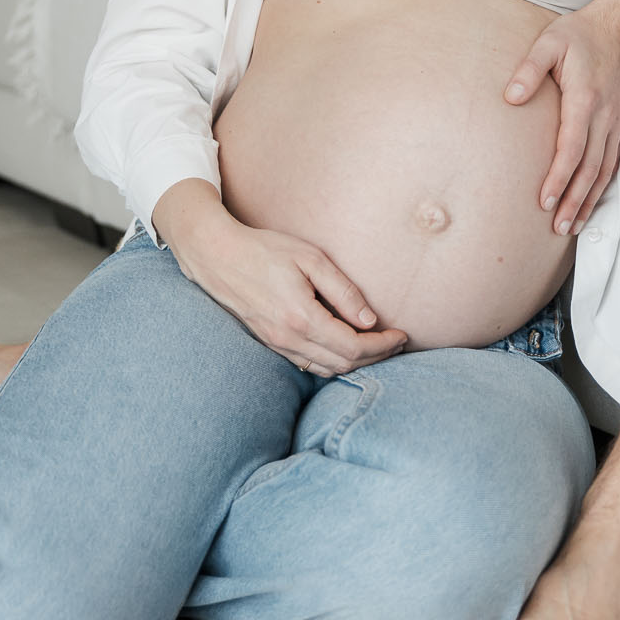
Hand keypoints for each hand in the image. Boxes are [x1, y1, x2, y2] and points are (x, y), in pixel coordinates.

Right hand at [161, 194, 407, 373]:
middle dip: (376, 357)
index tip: (402, 335)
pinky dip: (333, 363)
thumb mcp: (310, 259)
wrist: (217, 257)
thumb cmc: (265, 250)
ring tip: (379, 347)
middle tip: (398, 341)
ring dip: (356, 363)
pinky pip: (308, 365)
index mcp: (301, 318)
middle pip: (343, 364)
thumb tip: (370, 321)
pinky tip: (347, 348)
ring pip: (325, 369)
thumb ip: (343, 291)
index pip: (353, 347)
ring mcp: (277, 345)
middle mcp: (289, 339)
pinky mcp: (270, 343)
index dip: (382, 345)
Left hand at [504, 0, 619, 234]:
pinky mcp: (619, 123)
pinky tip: (591, 202)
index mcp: (584, 98)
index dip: (559, 177)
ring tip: (573, 225)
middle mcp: (604, 115)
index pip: (572, 147)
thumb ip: (529, 69)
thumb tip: (510, 97)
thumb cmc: (579, 35)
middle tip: (558, 226)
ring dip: (589, 200)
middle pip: (590, 168)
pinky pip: (612, 161)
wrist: (619, 27)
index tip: (545, 200)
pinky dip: (602, 186)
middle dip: (574, 200)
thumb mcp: (549, 42)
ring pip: (604, 170)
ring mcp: (615, 121)